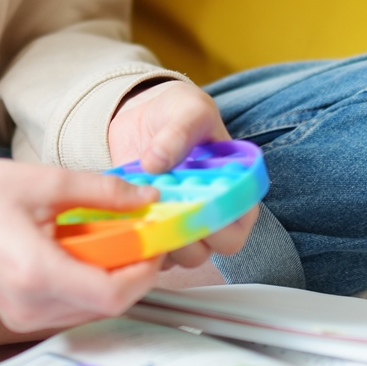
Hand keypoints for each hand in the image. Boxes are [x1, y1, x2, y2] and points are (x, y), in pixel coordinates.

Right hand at [0, 158, 163, 333]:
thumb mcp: (43, 180)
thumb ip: (100, 191)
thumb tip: (147, 197)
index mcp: (35, 273)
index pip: (113, 293)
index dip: (145, 270)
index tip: (157, 240)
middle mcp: (30, 306)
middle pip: (108, 304)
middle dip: (135, 270)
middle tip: (145, 234)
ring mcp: (23, 318)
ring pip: (93, 309)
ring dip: (115, 277)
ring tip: (117, 237)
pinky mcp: (20, 317)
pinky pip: (73, 306)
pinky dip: (91, 282)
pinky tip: (88, 251)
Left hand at [106, 79, 256, 265]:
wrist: (144, 116)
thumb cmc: (180, 112)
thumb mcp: (189, 110)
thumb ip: (179, 133)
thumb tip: (155, 163)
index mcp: (233, 188)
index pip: (241, 223)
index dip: (224, 223)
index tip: (196, 204)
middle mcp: (211, 213)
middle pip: (211, 248)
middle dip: (187, 235)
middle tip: (163, 209)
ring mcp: (180, 223)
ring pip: (179, 256)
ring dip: (160, 237)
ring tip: (141, 206)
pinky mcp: (152, 226)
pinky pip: (149, 248)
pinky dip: (138, 236)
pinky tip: (126, 211)